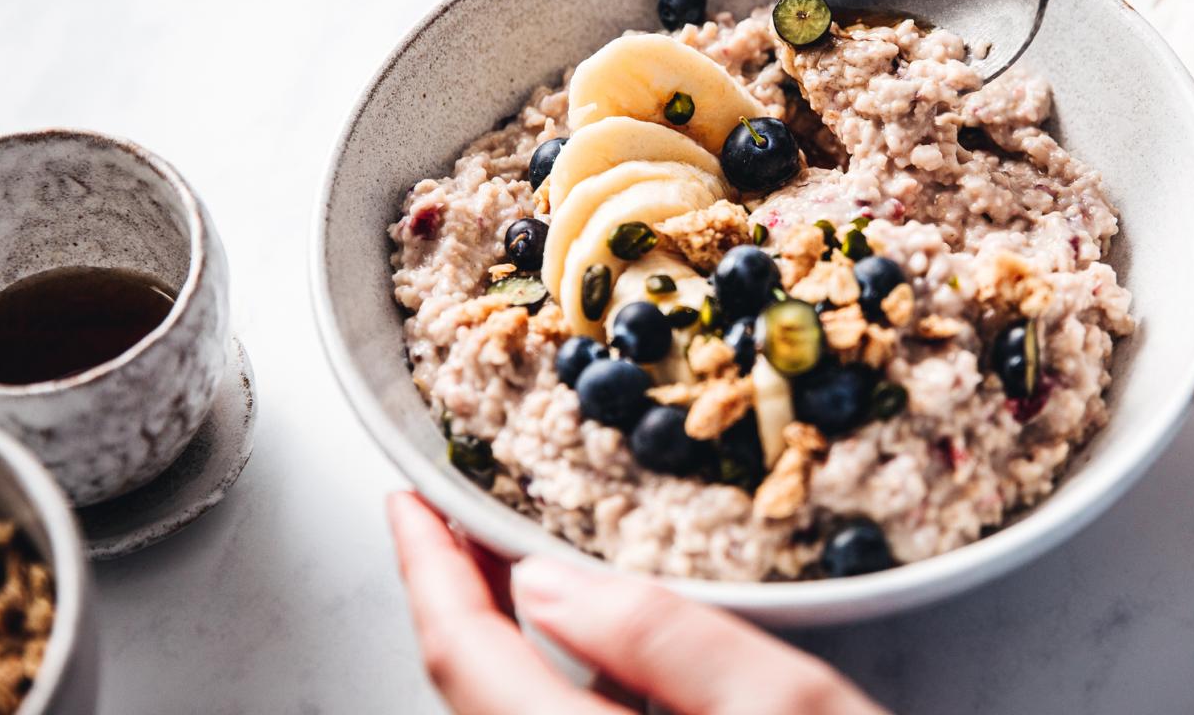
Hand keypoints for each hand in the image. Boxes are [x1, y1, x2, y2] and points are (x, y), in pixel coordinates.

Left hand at [386, 492, 887, 714]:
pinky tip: (591, 648)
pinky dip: (552, 680)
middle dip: (458, 593)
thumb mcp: (782, 706)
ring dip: (502, 638)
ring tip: (515, 560)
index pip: (463, 655)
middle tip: (456, 513)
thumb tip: (545, 581)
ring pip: (508, 714)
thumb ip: (661, 638)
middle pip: (472, 688)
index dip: (427, 568)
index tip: (411, 500)